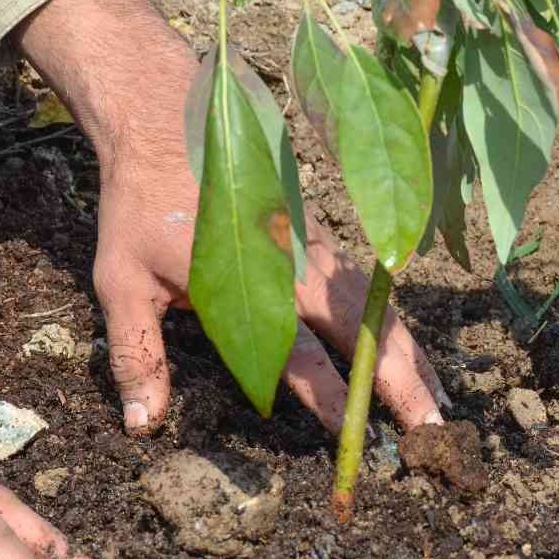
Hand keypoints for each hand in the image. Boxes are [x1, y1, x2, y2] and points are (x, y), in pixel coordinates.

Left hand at [16, 0, 449, 435]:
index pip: (298, 352)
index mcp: (250, 282)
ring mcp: (316, 251)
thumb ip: (136, 352)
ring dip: (411, 358)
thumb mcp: (121, 281)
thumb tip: (142, 423)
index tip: (354, 436)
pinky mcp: (320, 242)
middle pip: (363, 330)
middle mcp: (296, 267)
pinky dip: (399, 329)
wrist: (167, 122)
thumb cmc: (141, 206)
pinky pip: (371, 292)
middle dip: (399, 384)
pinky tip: (415, 358)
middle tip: (429, 435)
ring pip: (378, 311)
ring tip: (438, 407)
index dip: (329, 396)